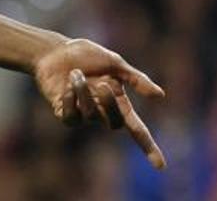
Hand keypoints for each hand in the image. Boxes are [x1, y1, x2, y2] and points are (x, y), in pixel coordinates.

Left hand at [33, 38, 166, 169]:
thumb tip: (161, 95)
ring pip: (90, 116)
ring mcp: (83, 113)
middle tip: (102, 83)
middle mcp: (102, 110)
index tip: (160, 166)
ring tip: (75, 73)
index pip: (137, 129)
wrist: (56, 50)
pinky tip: (66, 85)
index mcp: (119, 101)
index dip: (148, 147)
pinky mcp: (64, 112)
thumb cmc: (86, 55)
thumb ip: (136, 79)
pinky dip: (69, 99)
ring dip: (83, 93)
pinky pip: (71, 117)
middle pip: (114, 123)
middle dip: (109, 104)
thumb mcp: (114, 63)